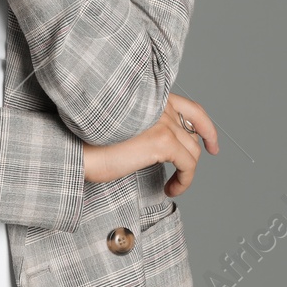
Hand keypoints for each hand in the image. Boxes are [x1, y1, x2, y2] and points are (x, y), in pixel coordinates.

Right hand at [81, 92, 219, 193]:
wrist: (75, 148)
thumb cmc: (88, 140)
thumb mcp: (123, 126)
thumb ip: (146, 124)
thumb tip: (166, 144)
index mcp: (150, 97)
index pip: (190, 108)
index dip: (206, 126)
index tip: (211, 143)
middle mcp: (158, 103)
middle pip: (194, 130)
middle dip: (200, 150)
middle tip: (196, 167)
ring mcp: (161, 121)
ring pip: (192, 150)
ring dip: (187, 171)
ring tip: (172, 184)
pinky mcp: (161, 141)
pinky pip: (188, 165)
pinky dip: (184, 181)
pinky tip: (171, 189)